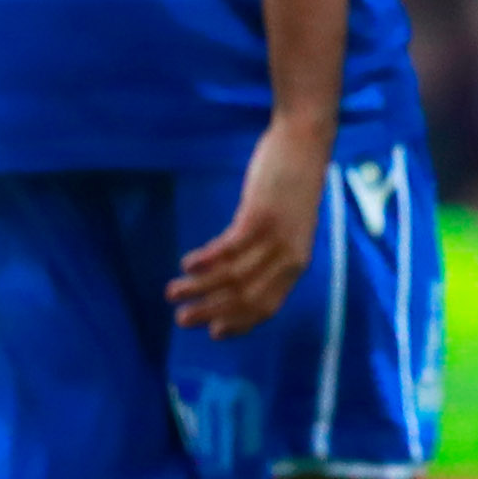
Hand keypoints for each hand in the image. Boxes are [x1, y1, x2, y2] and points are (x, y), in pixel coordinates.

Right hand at [169, 117, 328, 337]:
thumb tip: (236, 278)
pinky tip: (186, 263)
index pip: (268, 307)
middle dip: (212, 312)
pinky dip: (207, 259)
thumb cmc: (290, 187)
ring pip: (234, 275)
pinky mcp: (262, 215)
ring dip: (199, 288)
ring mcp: (277, 236)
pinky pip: (230, 246)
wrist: (305, 145)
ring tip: (172, 292)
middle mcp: (291, 256)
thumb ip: (267, 253)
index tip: (213, 333)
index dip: (239, 323)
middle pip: (247, 297)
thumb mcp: (285, 227)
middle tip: (182, 320)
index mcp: (297, 263)